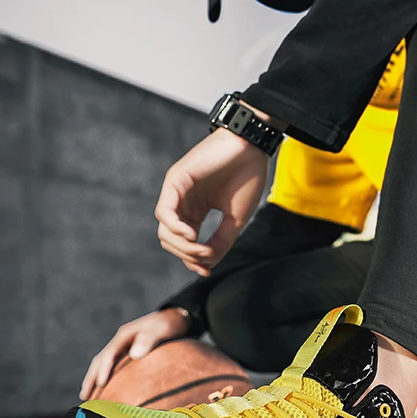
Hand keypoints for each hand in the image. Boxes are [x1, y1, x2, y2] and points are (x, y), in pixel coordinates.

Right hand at [80, 308, 190, 399]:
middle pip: (100, 360)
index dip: (104, 369)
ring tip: (89, 397)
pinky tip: (108, 390)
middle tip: (84, 397)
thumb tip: (135, 355)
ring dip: (95, 378)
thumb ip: (149, 340)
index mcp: (124, 335)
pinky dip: (107, 377)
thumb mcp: (161, 329)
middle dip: (91, 378)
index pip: (109, 354)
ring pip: (104, 364)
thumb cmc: (169, 324)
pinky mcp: (129, 352)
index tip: (100, 384)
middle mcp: (120, 340)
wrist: (176, 317)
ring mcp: (123, 346)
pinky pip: (113, 366)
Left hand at [155, 128, 268, 275]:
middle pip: (170, 241)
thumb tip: (206, 264)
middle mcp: (183, 202)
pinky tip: (192, 234)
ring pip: (164, 231)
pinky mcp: (175, 181)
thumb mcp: (235, 218)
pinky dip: (175, 228)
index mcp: (196, 210)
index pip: (183, 243)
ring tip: (202, 248)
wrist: (252, 147)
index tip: (207, 270)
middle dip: (188, 255)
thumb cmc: (248, 177)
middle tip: (207, 257)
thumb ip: (220, 242)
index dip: (193, 260)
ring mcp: (176, 191)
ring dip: (182, 246)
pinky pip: (164, 212)